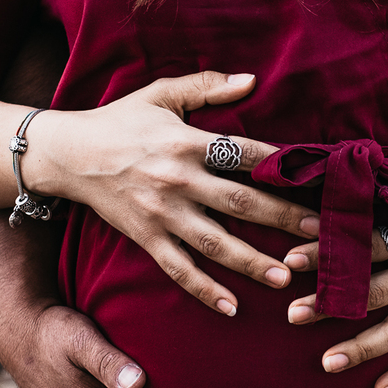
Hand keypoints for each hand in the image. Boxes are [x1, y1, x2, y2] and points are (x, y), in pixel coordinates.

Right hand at [28, 71, 319, 316]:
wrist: (67, 154)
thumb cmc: (120, 121)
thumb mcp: (161, 94)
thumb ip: (207, 86)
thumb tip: (254, 80)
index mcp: (187, 142)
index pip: (245, 154)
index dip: (281, 166)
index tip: (316, 179)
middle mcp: (178, 180)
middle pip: (239, 203)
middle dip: (282, 219)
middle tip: (320, 235)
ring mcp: (161, 214)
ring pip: (214, 243)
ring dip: (251, 262)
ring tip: (286, 278)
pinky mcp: (146, 237)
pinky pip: (178, 268)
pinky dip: (204, 290)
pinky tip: (231, 307)